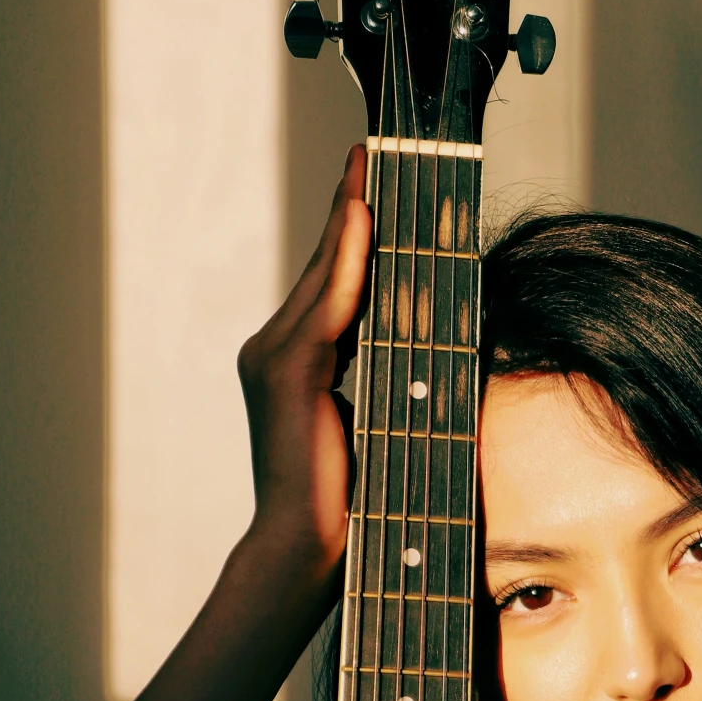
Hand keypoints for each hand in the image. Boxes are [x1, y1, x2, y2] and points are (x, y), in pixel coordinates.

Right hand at [236, 145, 370, 580]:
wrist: (305, 552)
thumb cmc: (344, 504)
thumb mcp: (371, 423)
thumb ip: (382, 378)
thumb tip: (429, 348)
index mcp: (291, 362)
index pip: (327, 283)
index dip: (351, 229)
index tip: (374, 177)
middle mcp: (272, 350)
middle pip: (322, 266)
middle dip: (352, 205)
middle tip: (376, 148)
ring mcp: (273, 358)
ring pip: (322, 274)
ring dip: (352, 216)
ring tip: (374, 162)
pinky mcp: (287, 373)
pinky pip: (326, 304)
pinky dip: (346, 259)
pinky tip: (364, 216)